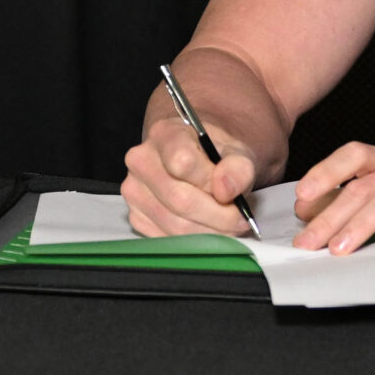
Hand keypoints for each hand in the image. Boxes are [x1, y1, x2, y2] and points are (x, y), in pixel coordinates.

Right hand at [122, 113, 263, 237]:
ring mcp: (134, 189)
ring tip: (228, 226)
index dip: (212, 183)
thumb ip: (238, 167)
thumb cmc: (215, 154)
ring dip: (209, 233)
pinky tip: (207, 229)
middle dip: (218, 217)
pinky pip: (166, 238)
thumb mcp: (237, 151)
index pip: (183, 163)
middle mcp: (141, 160)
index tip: (232, 194)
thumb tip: (225, 190)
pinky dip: (193, 241)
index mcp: (164, 133)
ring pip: (174, 224)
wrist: (199, 158)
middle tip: (240, 220)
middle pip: (180, 199)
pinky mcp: (136, 215)